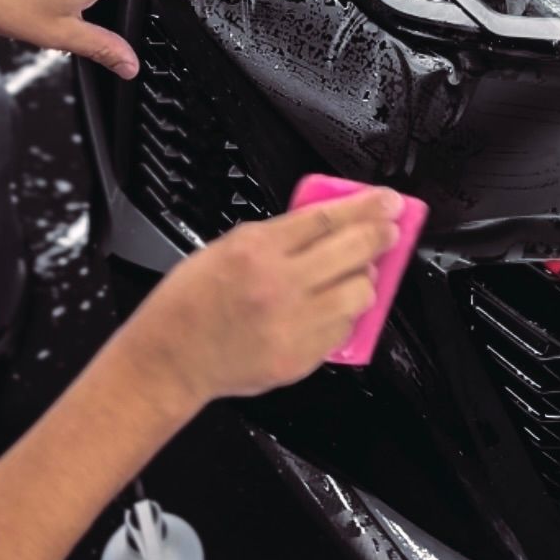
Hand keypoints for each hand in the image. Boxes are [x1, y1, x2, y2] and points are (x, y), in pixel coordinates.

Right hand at [120, 189, 403, 408]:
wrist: (170, 358)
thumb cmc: (191, 302)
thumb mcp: (227, 247)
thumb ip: (279, 235)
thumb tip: (328, 224)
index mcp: (257, 249)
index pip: (327, 218)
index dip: (366, 206)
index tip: (388, 201)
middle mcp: (279, 285)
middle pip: (352, 250)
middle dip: (380, 235)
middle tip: (390, 229)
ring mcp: (292, 324)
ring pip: (359, 292)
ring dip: (365, 279)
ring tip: (358, 275)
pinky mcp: (300, 358)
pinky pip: (343, 330)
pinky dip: (345, 316)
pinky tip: (333, 309)